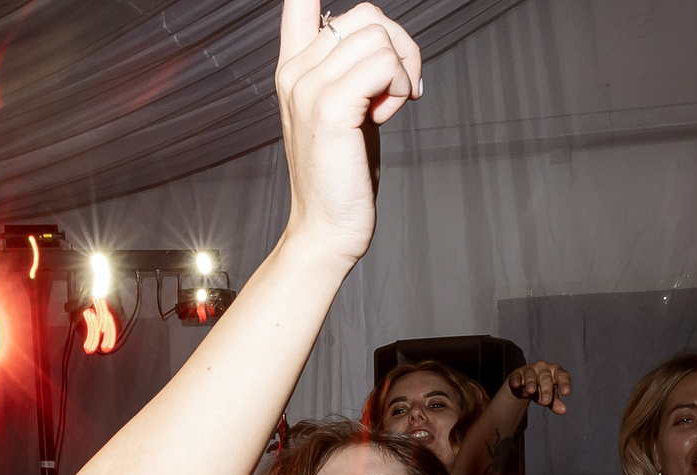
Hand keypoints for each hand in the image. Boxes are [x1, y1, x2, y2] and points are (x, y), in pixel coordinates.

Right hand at [276, 0, 422, 265]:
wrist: (325, 229)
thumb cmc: (340, 175)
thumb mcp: (345, 110)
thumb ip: (354, 71)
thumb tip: (388, 40)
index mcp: (294, 67)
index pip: (299, 1)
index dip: (329, 0)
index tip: (371, 39)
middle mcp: (295, 71)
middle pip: (365, 15)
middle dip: (400, 48)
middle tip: (400, 90)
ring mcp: (309, 88)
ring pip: (378, 36)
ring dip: (402, 70)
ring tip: (389, 107)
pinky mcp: (330, 108)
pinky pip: (384, 64)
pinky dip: (400, 86)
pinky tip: (387, 115)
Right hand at [504, 361, 572, 414]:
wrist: (524, 386)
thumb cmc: (541, 389)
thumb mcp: (550, 397)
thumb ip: (555, 403)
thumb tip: (563, 410)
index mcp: (555, 372)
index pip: (562, 375)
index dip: (564, 383)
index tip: (566, 393)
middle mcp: (543, 368)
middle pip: (546, 378)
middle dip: (546, 390)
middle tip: (546, 401)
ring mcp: (529, 370)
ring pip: (531, 375)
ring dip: (531, 383)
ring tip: (531, 391)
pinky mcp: (517, 374)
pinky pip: (517, 376)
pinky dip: (516, 380)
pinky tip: (516, 385)